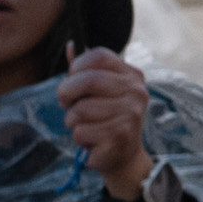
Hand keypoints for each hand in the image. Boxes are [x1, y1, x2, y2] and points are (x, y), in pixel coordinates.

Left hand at [56, 47, 155, 197]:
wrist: (123, 156)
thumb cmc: (105, 118)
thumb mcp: (97, 92)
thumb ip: (84, 70)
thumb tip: (71, 45)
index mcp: (131, 75)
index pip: (99, 56)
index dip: (77, 67)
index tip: (72, 79)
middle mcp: (136, 92)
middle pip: (88, 80)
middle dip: (66, 93)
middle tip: (66, 104)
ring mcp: (131, 114)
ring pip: (80, 110)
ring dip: (72, 120)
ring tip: (85, 125)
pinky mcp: (120, 137)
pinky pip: (81, 132)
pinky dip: (79, 137)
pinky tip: (92, 140)